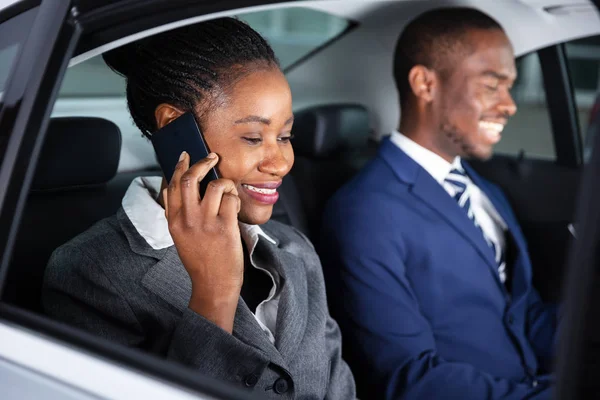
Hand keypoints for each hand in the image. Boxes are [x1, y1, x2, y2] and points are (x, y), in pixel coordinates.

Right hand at [163, 151, 242, 332]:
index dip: (178, 167)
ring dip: (225, 183)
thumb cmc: (200, 260)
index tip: (185, 155)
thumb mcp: (179, 237)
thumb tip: (171, 189)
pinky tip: (234, 207)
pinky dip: (234, 198)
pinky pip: (231, 198)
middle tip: (212, 157)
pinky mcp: (225, 226)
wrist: (213, 285)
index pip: (171, 185)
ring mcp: (206, 222)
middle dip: (201, 163)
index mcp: (174, 221)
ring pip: (214, 185)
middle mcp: (187, 219)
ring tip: (228, 192)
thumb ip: (176, 214)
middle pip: (189, 179)